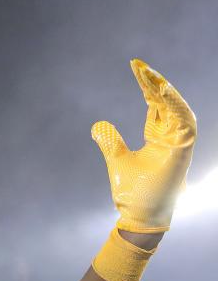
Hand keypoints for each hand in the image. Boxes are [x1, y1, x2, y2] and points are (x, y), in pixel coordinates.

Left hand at [91, 59, 195, 232]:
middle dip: (153, 81)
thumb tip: (97, 125)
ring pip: (177, 106)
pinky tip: (162, 90)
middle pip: (166, 100)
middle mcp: (172, 135)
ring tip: (149, 74)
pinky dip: (174, 104)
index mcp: (160, 135)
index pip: (156, 103)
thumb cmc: (133, 192)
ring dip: (164, 89)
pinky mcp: (183, 149)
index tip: (135, 67)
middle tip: (138, 64)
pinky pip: (183, 121)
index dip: (147, 85)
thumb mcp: (117, 160)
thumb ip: (110, 141)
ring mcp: (180, 142)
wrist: (138, 216)